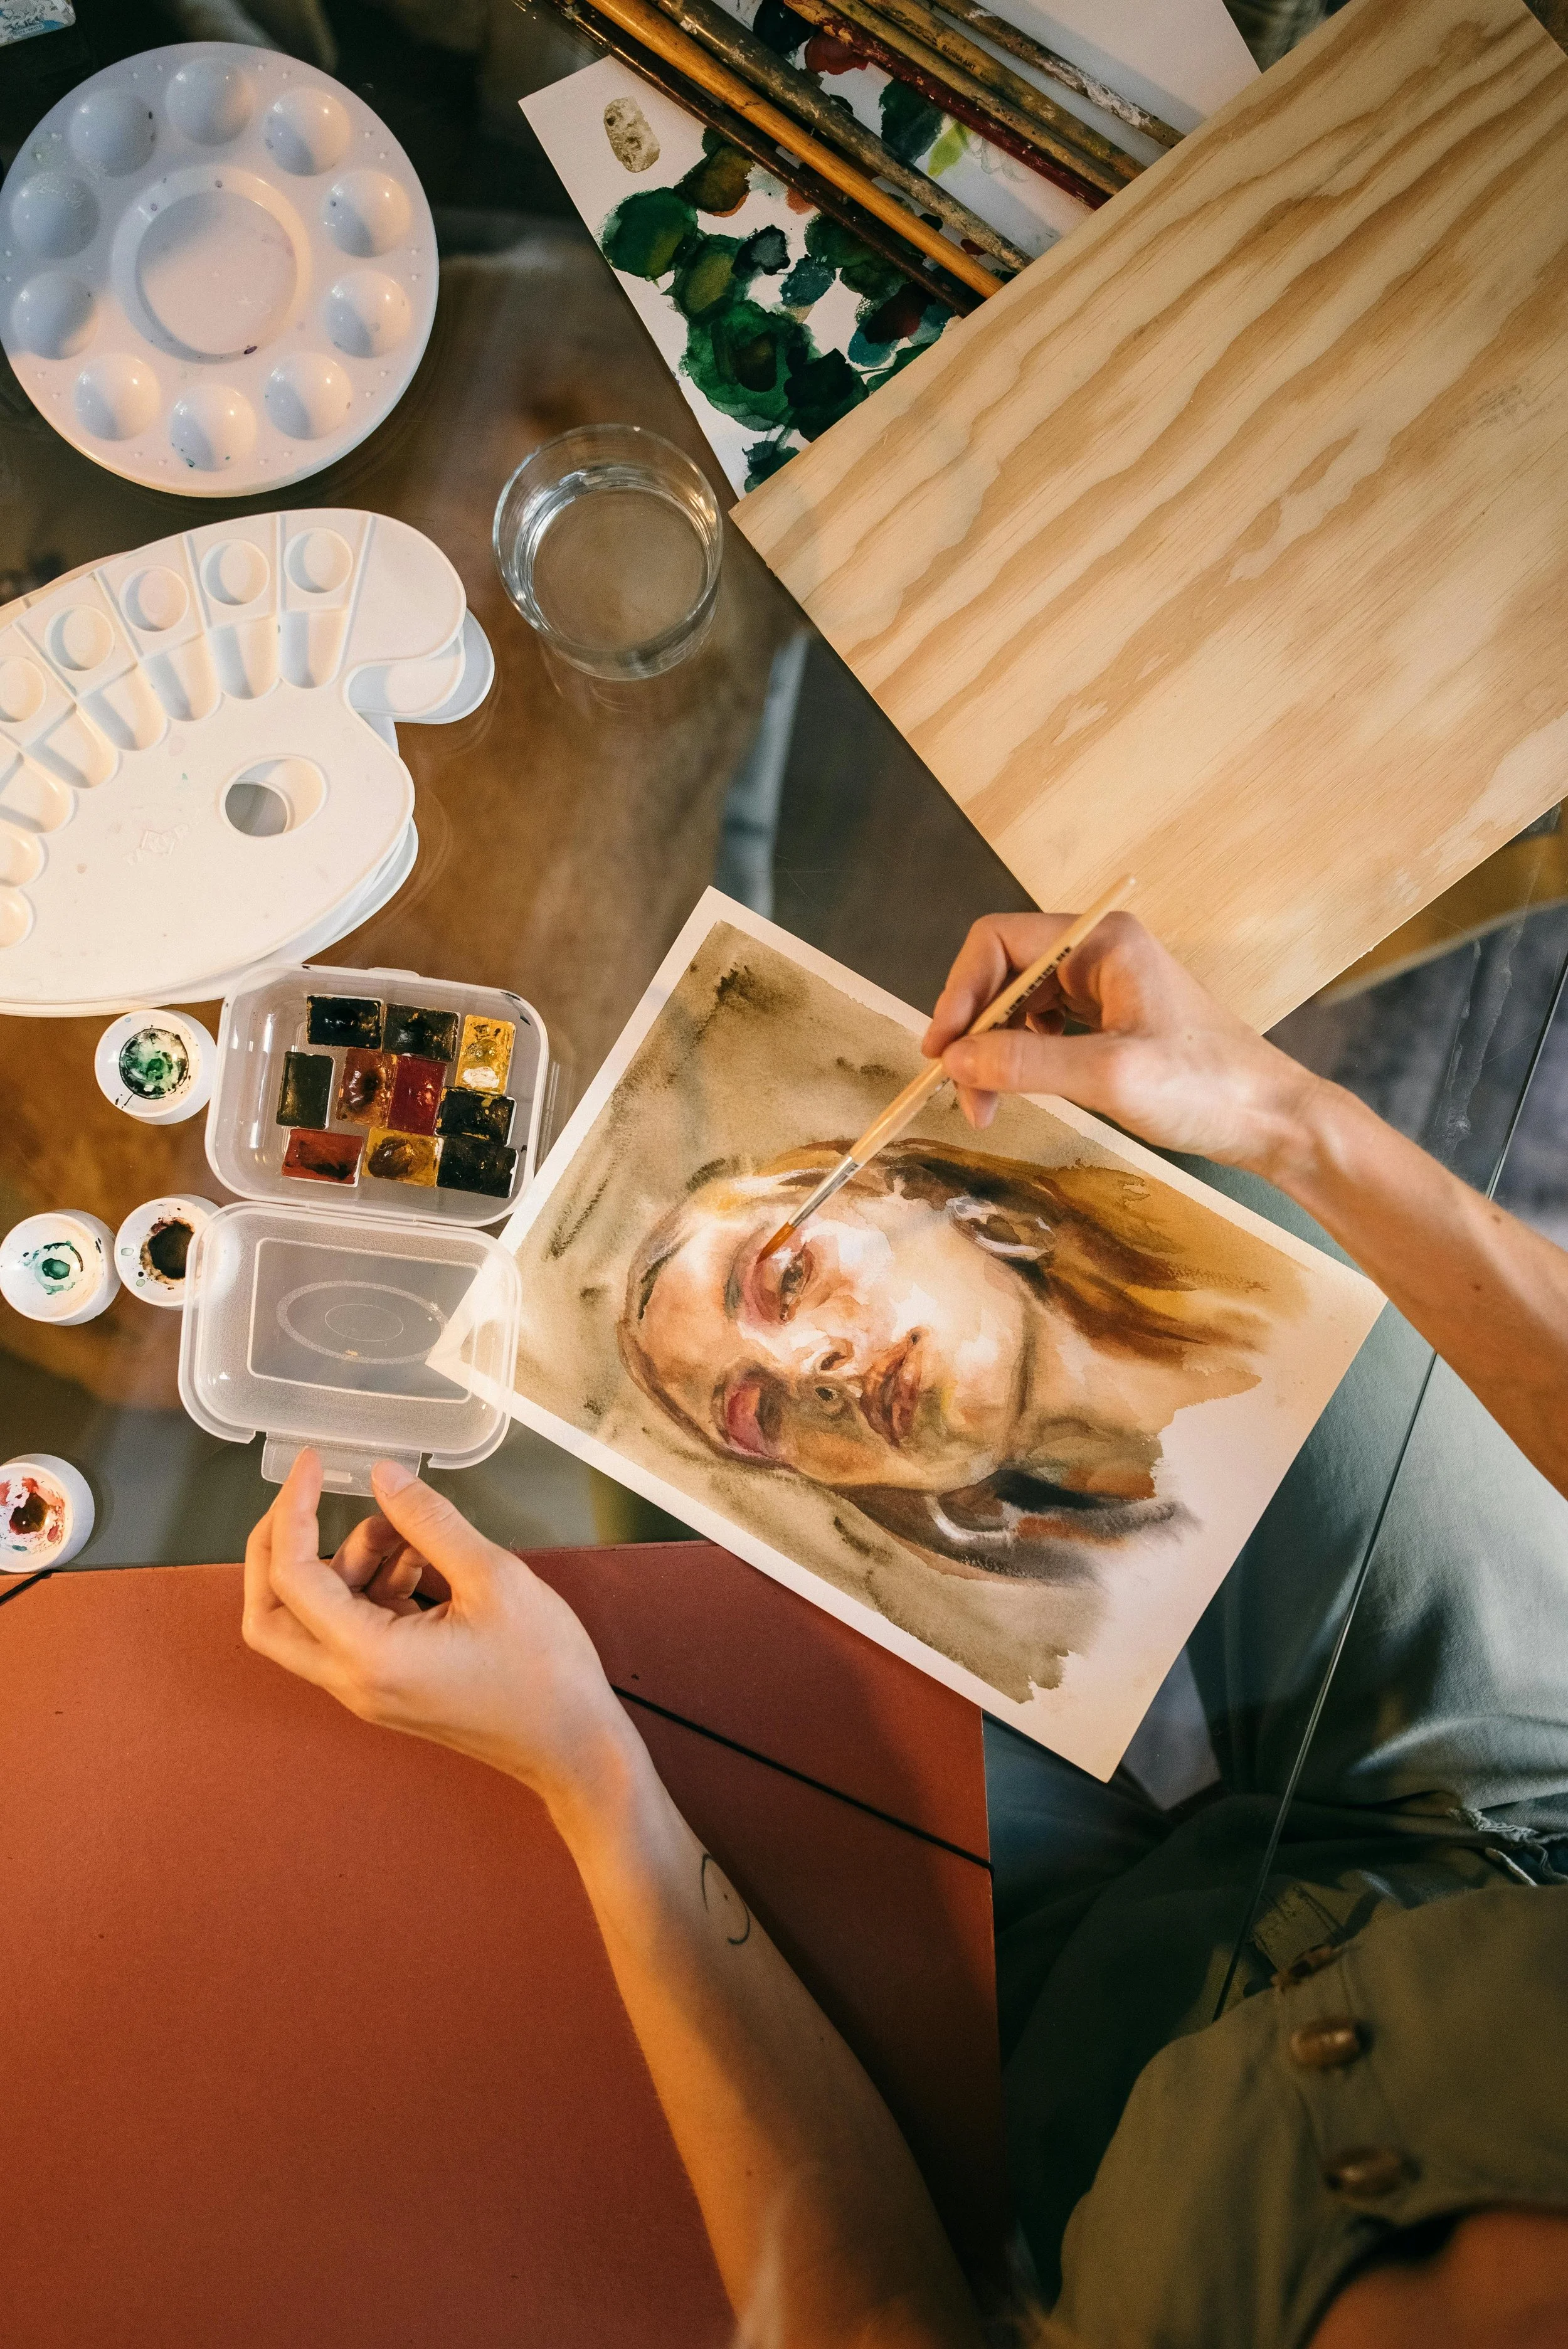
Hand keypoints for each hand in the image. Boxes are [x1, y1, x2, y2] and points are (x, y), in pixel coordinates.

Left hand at [243, 1451, 641, 1829]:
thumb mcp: (493, 1577)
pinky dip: (369, 1585)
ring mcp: (367, 1689)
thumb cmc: (543, 1668)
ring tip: (403, 1529)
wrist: (573, 1746)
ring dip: (342, 1562)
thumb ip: (430, 1521)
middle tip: (308, 1495)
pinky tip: (418, 1558)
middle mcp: (352, 1680)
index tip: (313, 1463)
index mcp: (370, 1656)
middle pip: (268, 1615)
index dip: (293, 1511)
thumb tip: (383, 1475)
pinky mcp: (388, 1686)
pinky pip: (351, 1629)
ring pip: (311, 1620)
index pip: (292, 1578)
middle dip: (277, 1547)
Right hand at [921, 910, 1323, 1177]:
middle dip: (975, 1031)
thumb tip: (953, 1060)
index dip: (960, 991)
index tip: (943, 1051)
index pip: (998, 941)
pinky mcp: (1112, 1023)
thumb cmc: (1206, 1088)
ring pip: (1020, 1006)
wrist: (1272, 1122)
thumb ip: (1026, 1062)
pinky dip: (1022, 1061)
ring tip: (988, 1105)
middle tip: (962, 1092)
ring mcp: (1107, 988)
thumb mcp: (1109, 1075)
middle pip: (1003, 974)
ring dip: (994, 1052)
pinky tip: (1023, 1092)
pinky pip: (1045, 1030)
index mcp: (1103, 942)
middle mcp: (1100, 954)